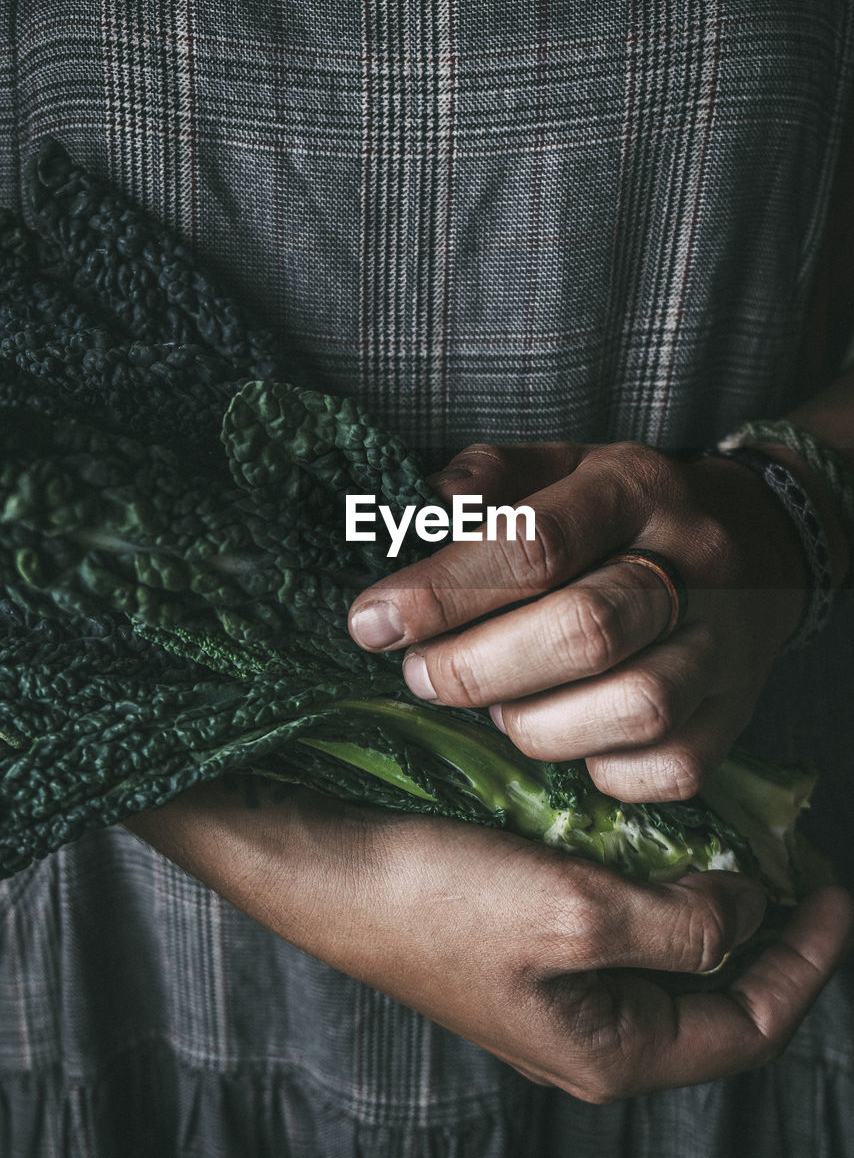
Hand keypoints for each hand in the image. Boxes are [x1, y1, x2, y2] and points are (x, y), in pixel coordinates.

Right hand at [125, 781, 851, 1101]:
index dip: (807, 959)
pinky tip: (652, 819)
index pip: (749, 1020)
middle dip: (762, 920)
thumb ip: (682, 924)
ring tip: (731, 826)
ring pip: (664, 940)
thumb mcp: (575, 914)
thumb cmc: (434, 898)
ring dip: (704, 886)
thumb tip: (746, 905)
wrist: (321, 863)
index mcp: (610, 1046)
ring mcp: (555, 978)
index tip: (835, 888)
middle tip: (789, 846)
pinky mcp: (525, 930)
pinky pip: (616, 907)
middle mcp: (589, 1023)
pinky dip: (650, 867)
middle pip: (712, 984)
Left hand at [347, 441, 813, 801]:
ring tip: (498, 709)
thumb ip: (490, 477)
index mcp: (635, 488)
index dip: (442, 592)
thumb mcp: (560, 465)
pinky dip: (602, 770)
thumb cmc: (623, 509)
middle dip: (477, 667)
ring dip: (538, 725)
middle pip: (586, 630)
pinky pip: (671, 768)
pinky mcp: (738, 713)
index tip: (371, 623)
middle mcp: (694, 563)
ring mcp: (727, 644)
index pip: (535, 543)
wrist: (752, 542)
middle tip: (419, 677)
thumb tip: (420, 507)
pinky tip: (566, 738)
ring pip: (636, 707)